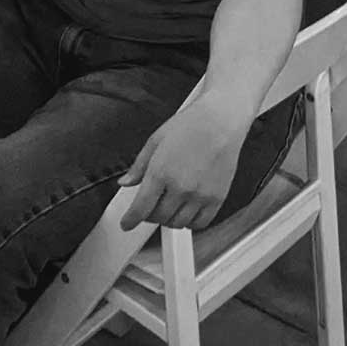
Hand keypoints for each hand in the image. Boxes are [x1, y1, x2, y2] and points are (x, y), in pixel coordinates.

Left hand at [118, 93, 252, 231]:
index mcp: (160, 171)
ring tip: (167, 206)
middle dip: (149, 215)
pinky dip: (189, 223)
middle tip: (148, 207)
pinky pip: (200, 223)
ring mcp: (200, 195)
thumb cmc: (190, 126)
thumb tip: (126, 182)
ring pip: (178, 223)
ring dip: (168, 220)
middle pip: (159, 217)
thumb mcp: (155, 141)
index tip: (126, 223)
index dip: (130, 219)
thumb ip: (138, 166)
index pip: (141, 207)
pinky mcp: (217, 199)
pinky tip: (185, 212)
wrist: (220, 121)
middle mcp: (180, 187)